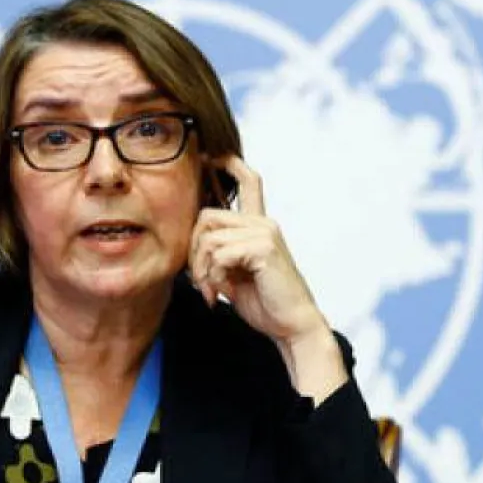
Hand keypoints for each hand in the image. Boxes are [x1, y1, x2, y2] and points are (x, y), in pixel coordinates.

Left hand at [188, 156, 345, 399]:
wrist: (292, 326)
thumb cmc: (265, 303)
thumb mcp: (235, 275)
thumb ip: (219, 256)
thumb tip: (190, 250)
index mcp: (259, 226)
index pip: (249, 181)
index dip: (228, 164)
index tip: (208, 156)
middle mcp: (263, 223)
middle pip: (206, 216)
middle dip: (192, 251)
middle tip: (199, 281)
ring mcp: (265, 232)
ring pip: (208, 237)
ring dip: (201, 269)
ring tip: (210, 291)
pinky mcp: (264, 247)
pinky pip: (219, 254)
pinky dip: (213, 277)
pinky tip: (221, 294)